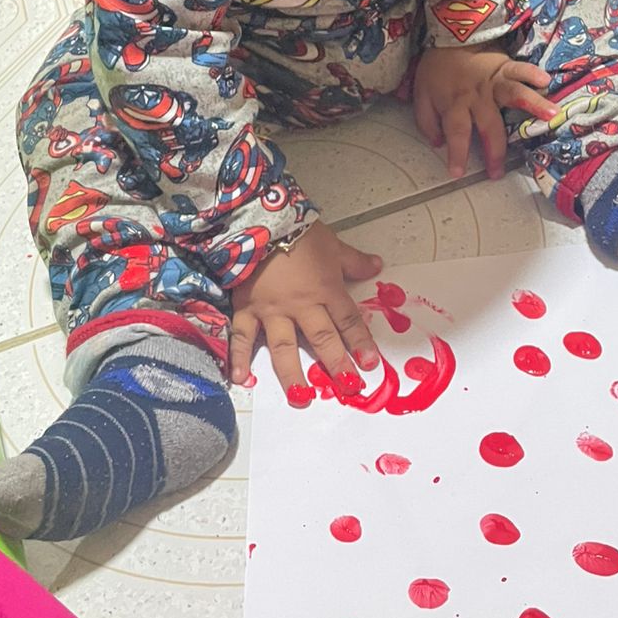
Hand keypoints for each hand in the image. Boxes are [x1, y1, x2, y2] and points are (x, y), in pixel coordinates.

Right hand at [230, 221, 381, 404]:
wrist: (260, 220)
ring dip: (293, 374)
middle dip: (337, 365)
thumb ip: (354, 261)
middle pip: (323, 339)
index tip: (371, 364)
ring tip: (301, 397)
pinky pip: (243, 336)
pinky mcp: (247, 308)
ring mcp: (273, 311)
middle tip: (348, 387)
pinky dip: (239, 357)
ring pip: (285, 347)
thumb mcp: (333, 244)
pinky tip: (239, 378)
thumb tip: (377, 266)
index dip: (361, 342)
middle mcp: (302, 305)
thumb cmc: (298, 231)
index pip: (348, 321)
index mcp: (326, 290)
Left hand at [413, 44, 557, 180]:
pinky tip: (545, 81)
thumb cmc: (436, 68)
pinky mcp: (505, 67)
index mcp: (454, 103)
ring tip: (550, 117)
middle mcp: (477, 96)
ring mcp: (493, 81)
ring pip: (512, 95)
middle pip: (488, 125)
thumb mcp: (422, 94)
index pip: (456, 133)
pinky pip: (520, 69)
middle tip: (498, 173)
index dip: (457, 153)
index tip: (458, 173)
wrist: (448, 35)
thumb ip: (427, 121)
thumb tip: (438, 144)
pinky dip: (532, 74)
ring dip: (531, 106)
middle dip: (494, 151)